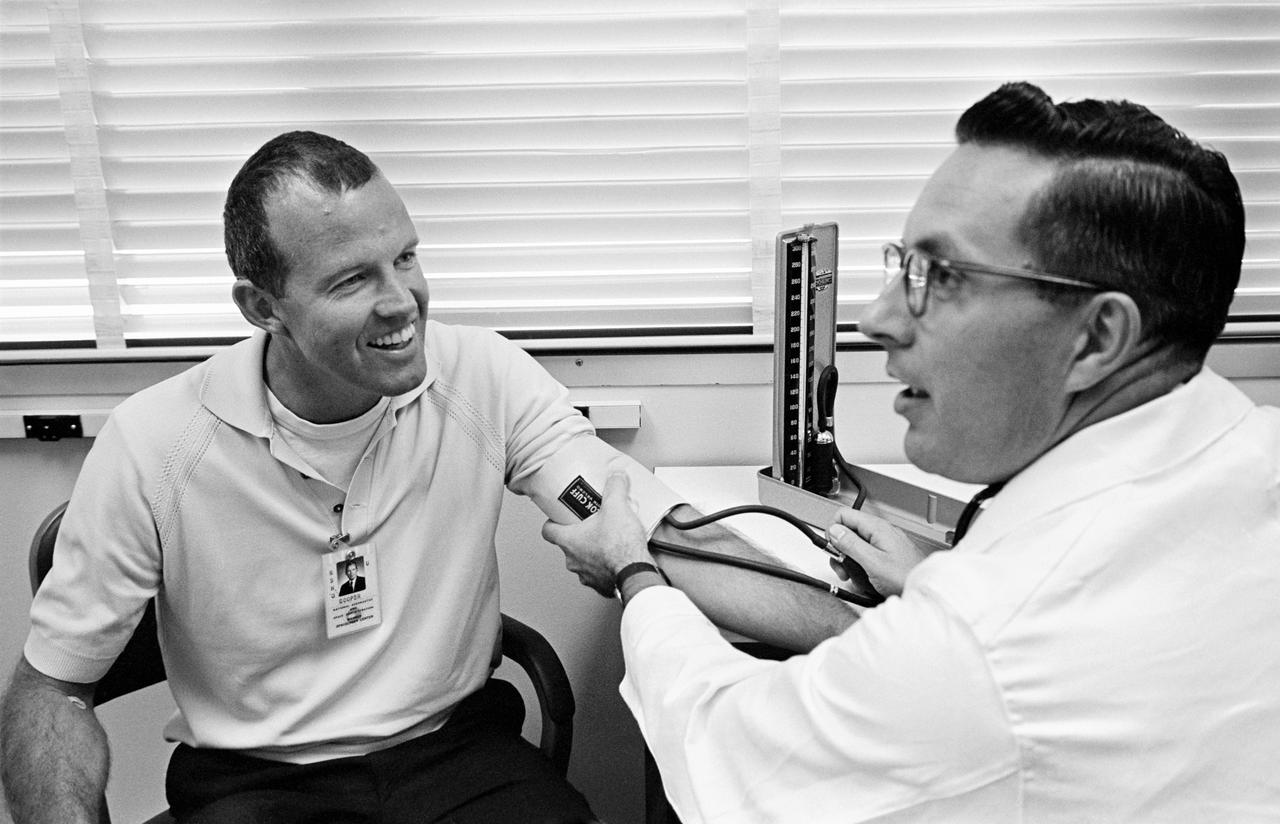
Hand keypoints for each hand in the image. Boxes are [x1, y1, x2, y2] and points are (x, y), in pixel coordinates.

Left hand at [542, 468, 653, 597]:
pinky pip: (600, 575)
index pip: (547, 531)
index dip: (552, 523)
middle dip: (580, 536)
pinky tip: (619, 558)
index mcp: (569, 541)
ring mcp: (587, 576)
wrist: (636, 573)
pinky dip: (607, 568)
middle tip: (592, 526)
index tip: (558, 518)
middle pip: (568, 545)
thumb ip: (614, 488)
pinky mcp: (602, 586)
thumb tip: (616, 477)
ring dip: (593, 553)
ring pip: (584, 562)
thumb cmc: (620, 547)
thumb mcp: (616, 507)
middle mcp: (573, 561)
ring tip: (609, 542)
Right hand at [825, 508, 934, 596]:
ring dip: (850, 562)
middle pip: (848, 532)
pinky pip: (865, 557)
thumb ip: (851, 544)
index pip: (844, 515)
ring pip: (855, 546)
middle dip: (840, 551)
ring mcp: (884, 544)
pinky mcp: (886, 556)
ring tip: (854, 576)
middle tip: (843, 567)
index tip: (833, 548)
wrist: (925, 591)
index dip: (833, 531)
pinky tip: (865, 579)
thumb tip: (834, 530)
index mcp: (877, 528)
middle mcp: (880, 532)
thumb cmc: (906, 577)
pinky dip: (861, 568)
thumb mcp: (873, 562)